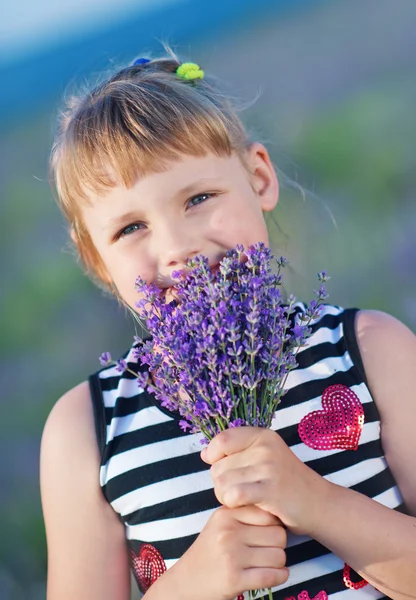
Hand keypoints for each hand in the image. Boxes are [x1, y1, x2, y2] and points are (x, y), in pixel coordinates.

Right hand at [167, 505, 287, 599]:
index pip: (269, 514)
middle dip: (279, 545)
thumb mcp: (221, 524)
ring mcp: (231, 556)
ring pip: (279, 556)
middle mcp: (228, 532)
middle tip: (269, 551)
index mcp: (226, 514)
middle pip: (278, 535)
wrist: (185, 582)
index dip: (275, 525)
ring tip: (268, 564)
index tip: (269, 534)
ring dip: (279, 563)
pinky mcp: (234, 579)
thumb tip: (279, 512)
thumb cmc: (210, 551)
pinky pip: (272, 576)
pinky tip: (276, 575)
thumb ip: (245, 514)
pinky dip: (280, 577)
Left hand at [201, 427, 328, 534]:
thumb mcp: (264, 457)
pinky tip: (245, 506)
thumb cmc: (286, 483)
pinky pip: (232, 494)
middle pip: (218, 465)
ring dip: (226, 497)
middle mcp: (265, 446)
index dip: (214, 456)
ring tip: (244, 499)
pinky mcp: (270, 489)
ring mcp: (268, 466)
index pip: (221, 440)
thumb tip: (204, 453)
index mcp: (262, 435)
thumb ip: (236, 452)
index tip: (224, 469)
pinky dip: (233, 504)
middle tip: (241, 491)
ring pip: (221, 482)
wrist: (317, 504)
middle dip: (221, 483)